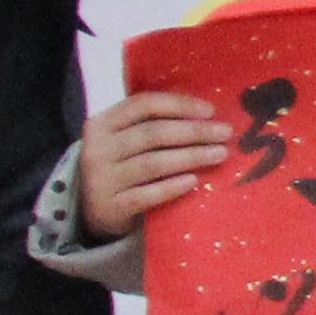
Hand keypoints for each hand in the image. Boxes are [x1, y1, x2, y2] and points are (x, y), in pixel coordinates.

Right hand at [76, 89, 230, 236]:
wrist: (90, 209)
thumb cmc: (119, 164)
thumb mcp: (124, 138)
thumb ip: (152, 124)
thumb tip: (206, 116)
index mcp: (102, 123)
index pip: (143, 105)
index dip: (179, 105)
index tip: (211, 111)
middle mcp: (98, 149)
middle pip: (153, 134)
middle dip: (194, 132)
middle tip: (225, 133)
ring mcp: (101, 179)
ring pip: (152, 164)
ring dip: (191, 157)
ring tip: (220, 154)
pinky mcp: (110, 207)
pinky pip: (146, 195)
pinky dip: (171, 187)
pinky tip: (194, 180)